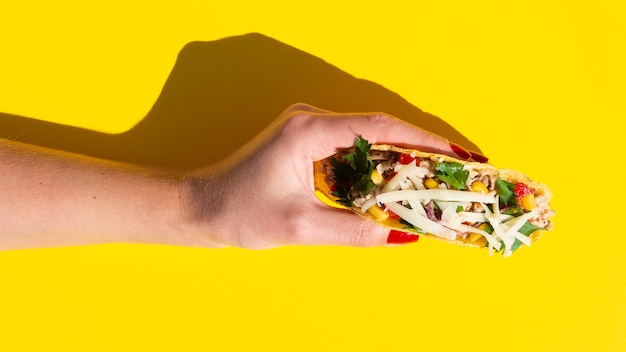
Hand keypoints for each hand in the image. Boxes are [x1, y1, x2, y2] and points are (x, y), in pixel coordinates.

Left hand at [179, 104, 474, 247]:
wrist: (200, 207)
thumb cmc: (239, 212)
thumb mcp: (300, 228)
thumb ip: (354, 231)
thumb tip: (403, 236)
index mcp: (309, 129)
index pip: (381, 127)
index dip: (424, 141)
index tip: (459, 156)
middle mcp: (312, 121)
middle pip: (380, 131)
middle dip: (420, 152)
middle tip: (459, 172)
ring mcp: (310, 131)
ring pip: (369, 143)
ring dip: (400, 163)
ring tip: (437, 183)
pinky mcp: (307, 146)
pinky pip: (353, 154)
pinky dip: (377, 171)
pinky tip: (397, 189)